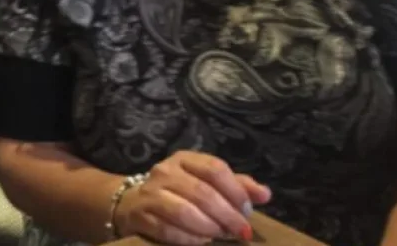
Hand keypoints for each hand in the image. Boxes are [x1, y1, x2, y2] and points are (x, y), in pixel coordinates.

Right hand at [114, 151, 270, 244]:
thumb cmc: (177, 192)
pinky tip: (202, 242)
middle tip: (241, 231)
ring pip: (184, 211)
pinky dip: (189, 239)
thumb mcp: (206, 182)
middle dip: (227, 215)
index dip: (236, 191)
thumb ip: (236, 186)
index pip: (215, 169)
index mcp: (184, 159)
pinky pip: (168, 230)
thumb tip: (265, 194)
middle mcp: (165, 171)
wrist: (131, 202)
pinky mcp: (140, 215)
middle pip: (202, 192)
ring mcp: (150, 193)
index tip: (248, 211)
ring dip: (209, 227)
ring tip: (221, 236)